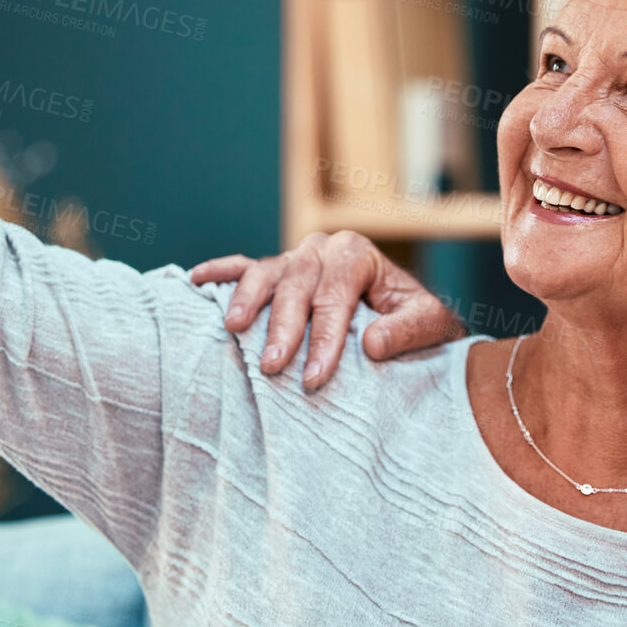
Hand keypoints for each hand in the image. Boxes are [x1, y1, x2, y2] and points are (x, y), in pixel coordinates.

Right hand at [190, 231, 463, 389]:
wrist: (404, 314)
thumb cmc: (413, 322)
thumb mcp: (429, 325)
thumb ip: (407, 331)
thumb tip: (372, 344)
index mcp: (357, 254)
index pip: (336, 296)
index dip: (325, 339)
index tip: (315, 378)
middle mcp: (322, 248)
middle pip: (297, 286)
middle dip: (285, 328)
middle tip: (273, 367)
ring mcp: (294, 257)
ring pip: (266, 274)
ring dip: (247, 301)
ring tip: (235, 330)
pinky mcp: (275, 270)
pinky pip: (242, 266)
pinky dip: (220, 272)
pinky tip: (197, 281)